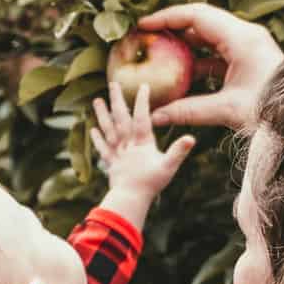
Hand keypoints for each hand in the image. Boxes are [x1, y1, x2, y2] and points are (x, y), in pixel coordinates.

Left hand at [91, 82, 195, 203]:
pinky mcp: (111, 163)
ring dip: (102, 115)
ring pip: (108, 130)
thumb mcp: (169, 167)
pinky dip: (97, 138)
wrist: (130, 199)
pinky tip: (92, 129)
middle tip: (112, 83)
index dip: (142, 101)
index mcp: (142, 143)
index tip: (143, 85)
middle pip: (121, 118)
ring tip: (97, 101)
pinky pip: (103, 148)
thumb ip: (178, 151)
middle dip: (117, 100)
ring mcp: (117, 153)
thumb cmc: (151, 184)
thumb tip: (191, 138)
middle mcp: (128, 145)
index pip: (142, 117)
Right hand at [136, 4, 283, 130]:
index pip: (196, 15)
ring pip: (209, 37)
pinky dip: (198, 61)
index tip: (142, 25)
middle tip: (145, 37)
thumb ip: (189, 111)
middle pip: (201, 21)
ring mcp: (248, 46)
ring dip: (184, 45)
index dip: (167, 18)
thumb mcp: (227, 111)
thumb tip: (154, 117)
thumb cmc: (271, 112)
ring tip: (158, 54)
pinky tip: (181, 76)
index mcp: (241, 38)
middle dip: (172, 28)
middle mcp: (246, 35)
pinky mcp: (249, 59)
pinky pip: (218, 53)